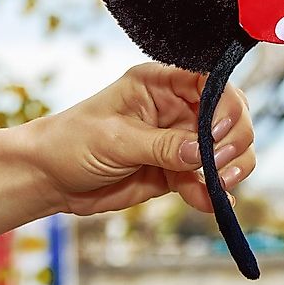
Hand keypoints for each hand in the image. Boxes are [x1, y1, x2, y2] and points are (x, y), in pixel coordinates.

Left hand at [23, 63, 255, 216]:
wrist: (48, 179)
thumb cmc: (71, 142)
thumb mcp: (115, 139)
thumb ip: (162, 146)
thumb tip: (202, 153)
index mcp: (161, 83)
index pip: (211, 81)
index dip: (225, 104)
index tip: (219, 132)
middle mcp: (178, 107)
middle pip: (229, 115)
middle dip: (234, 139)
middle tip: (219, 165)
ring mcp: (180, 140)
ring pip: (227, 149)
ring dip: (232, 167)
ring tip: (220, 186)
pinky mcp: (176, 171)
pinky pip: (206, 181)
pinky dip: (214, 193)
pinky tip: (215, 203)